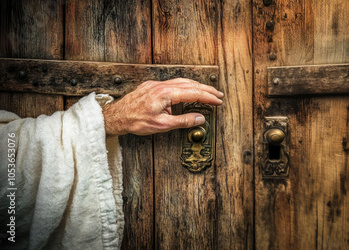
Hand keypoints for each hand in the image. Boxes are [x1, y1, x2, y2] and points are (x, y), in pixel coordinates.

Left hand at [102, 78, 223, 135]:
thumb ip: (183, 120)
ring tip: (207, 93)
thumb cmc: (136, 121)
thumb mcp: (162, 125)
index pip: (193, 93)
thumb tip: (199, 118)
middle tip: (218, 95)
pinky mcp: (151, 86)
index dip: (208, 97)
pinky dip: (184, 87)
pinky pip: (172, 83)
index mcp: (166, 93)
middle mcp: (162, 85)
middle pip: (190, 84)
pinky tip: (186, 93)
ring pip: (181, 82)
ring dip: (196, 87)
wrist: (116, 116)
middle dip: (206, 90)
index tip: (218, 101)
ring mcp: (156, 84)